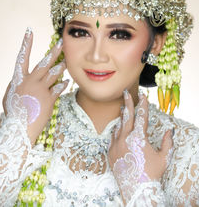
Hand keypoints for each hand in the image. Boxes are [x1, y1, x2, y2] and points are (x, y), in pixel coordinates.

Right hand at [3, 28, 68, 144]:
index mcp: (18, 79)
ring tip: (68, 61)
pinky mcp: (49, 99)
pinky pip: (59, 88)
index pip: (21, 57)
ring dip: (62, 66)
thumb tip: (25, 77)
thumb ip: (19, 84)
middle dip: (54, 52)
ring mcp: (40, 89)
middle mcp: (30, 81)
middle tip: (61, 42)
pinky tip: (66, 81)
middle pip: (44, 63)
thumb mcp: (10, 95)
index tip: (30, 30)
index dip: (26, 43)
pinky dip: (63, 84)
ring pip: (54, 73)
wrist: (19, 128)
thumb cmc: (13, 113)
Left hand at [108, 90, 172, 204]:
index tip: (143, 95)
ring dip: (121, 116)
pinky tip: (118, 126)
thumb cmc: (152, 174)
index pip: (141, 116)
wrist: (137, 189)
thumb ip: (167, 142)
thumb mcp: (163, 157)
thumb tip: (170, 130)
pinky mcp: (111, 152)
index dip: (142, 104)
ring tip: (122, 107)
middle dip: (127, 102)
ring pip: (119, 126)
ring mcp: (116, 145)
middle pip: (127, 116)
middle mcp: (126, 138)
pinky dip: (116, 130)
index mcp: (139, 137)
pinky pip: (112, 137)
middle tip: (125, 92)